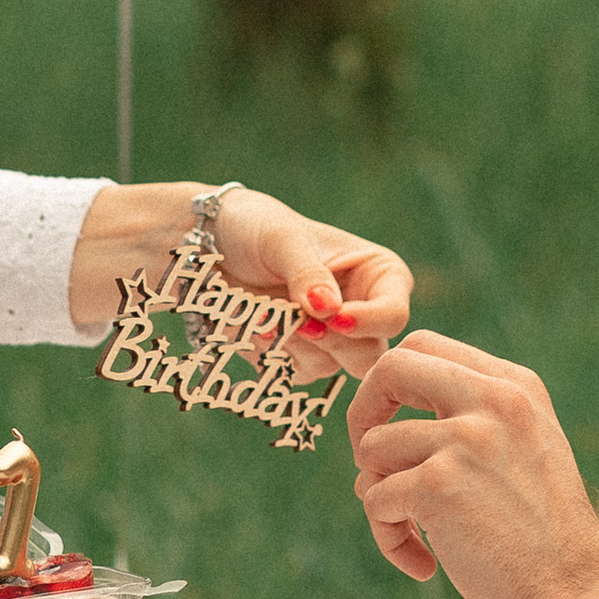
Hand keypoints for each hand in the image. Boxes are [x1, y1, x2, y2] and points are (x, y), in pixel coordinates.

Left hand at [67, 181, 410, 376]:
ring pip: (329, 367)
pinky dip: (272, 350)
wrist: (205, 243)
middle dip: (329, 339)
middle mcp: (363, 310)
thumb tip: (329, 309)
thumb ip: (307, 273)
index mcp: (379, 275)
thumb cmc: (254, 226)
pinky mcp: (299, 357)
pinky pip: (294, 372)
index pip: (393, 314)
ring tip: (264, 308)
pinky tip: (255, 322)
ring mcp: (332, 338)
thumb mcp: (282, 239)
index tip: (332, 315)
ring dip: (293, 342)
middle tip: (296, 320)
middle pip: (369, 355)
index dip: (368, 321)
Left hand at [347, 330, 598, 598]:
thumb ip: (466, 425)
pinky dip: (389, 541)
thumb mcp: (522, 453)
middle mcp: (493, 399)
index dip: (389, 385)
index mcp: (514, 386)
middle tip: (371, 467)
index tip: (390, 430)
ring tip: (415, 535)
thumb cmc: (544, 539)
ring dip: (379, 498)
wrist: (579, 593)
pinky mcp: (439, 484)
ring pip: (373, 449)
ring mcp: (466, 439)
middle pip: (390, 369)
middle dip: (363, 415)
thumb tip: (371, 441)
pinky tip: (426, 566)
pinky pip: (375, 501)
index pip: (424, 346)